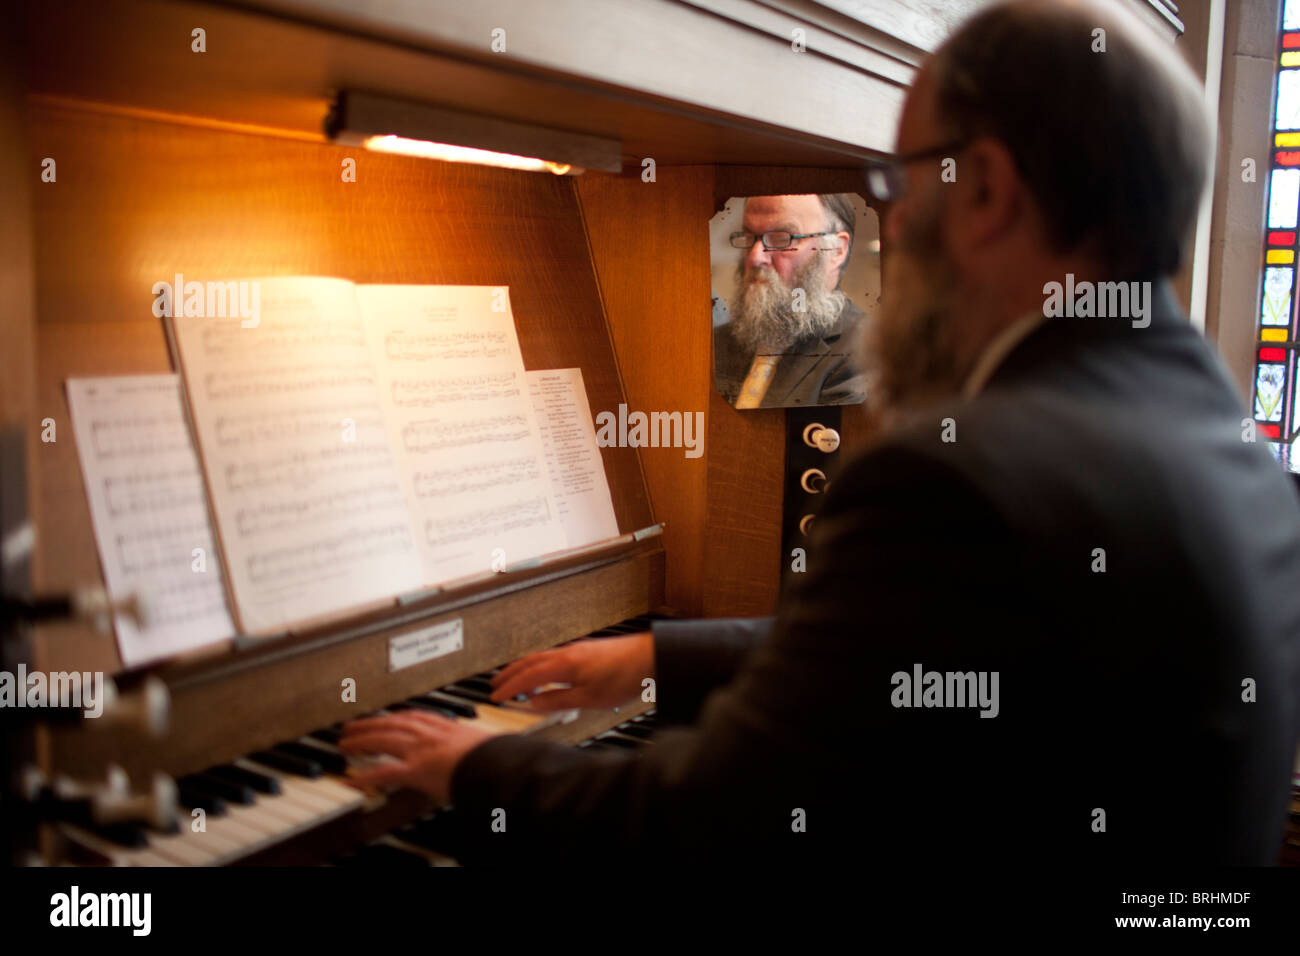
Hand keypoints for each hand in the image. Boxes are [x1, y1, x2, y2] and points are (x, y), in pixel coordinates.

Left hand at [338, 711, 496, 804]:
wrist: (498, 765)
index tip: (388, 717)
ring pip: (383, 740)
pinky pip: (383, 772)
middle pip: (394, 723)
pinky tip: (350, 779)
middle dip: (371, 723)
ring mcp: (421, 750)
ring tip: (344, 743)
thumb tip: (485, 752)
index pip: (418, 717)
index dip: (398, 717)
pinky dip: (364, 776)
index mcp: (449, 727)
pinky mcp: (415, 770)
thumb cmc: (499, 758)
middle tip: (353, 725)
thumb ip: (478, 747)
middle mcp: (432, 734)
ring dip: (361, 740)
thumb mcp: (487, 745)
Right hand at [489, 632, 653, 709]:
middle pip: (530, 661)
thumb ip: (559, 700)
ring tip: (517, 681)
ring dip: (526, 668)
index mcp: (564, 664)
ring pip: (542, 657)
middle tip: (495, 684)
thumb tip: (536, 703)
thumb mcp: (589, 698)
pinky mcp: (587, 652)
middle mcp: (567, 653)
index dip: (510, 687)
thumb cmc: (624, 676)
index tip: (496, 696)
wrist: (650, 657)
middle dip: (510, 673)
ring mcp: (577, 650)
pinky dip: (542, 666)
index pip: (528, 676)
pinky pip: (555, 657)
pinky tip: (549, 676)